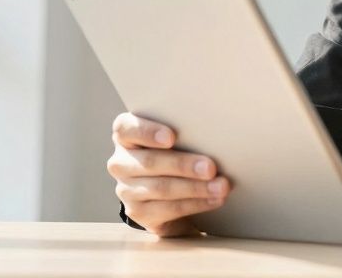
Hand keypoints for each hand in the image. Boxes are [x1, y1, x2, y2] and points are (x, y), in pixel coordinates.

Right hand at [106, 113, 230, 236]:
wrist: (166, 189)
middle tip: (211, 168)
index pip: (126, 128)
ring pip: (161, 188)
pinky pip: (168, 209)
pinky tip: (214, 199)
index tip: (171, 137)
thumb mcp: (176, 137)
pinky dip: (196, 204)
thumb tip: (217, 131)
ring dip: (195, 188)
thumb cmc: (175, 150)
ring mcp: (126, 189)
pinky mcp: (138, 212)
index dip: (147, 132)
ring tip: (221, 186)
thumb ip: (184, 130)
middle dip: (183, 165)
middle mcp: (120, 162)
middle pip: (150, 162)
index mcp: (126, 135)